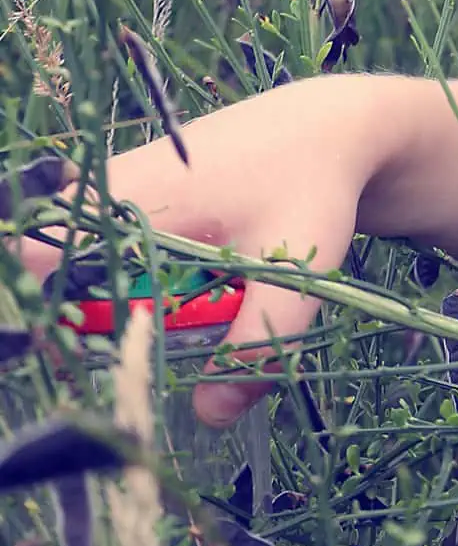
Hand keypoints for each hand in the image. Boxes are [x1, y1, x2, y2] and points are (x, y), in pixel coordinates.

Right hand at [20, 80, 376, 429]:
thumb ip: (254, 347)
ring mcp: (122, 184)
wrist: (333, 128)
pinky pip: (110, 242)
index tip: (92, 352)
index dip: (51, 313)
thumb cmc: (311, 189)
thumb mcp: (292, 274)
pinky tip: (177, 289)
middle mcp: (112, 186)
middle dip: (87, 315)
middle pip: (53, 264)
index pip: (37, 255)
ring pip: (82, 255)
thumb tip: (209, 416)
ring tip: (165, 317)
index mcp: (132, 200)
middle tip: (139, 345)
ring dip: (113, 295)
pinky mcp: (140, 190)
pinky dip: (132, 274)